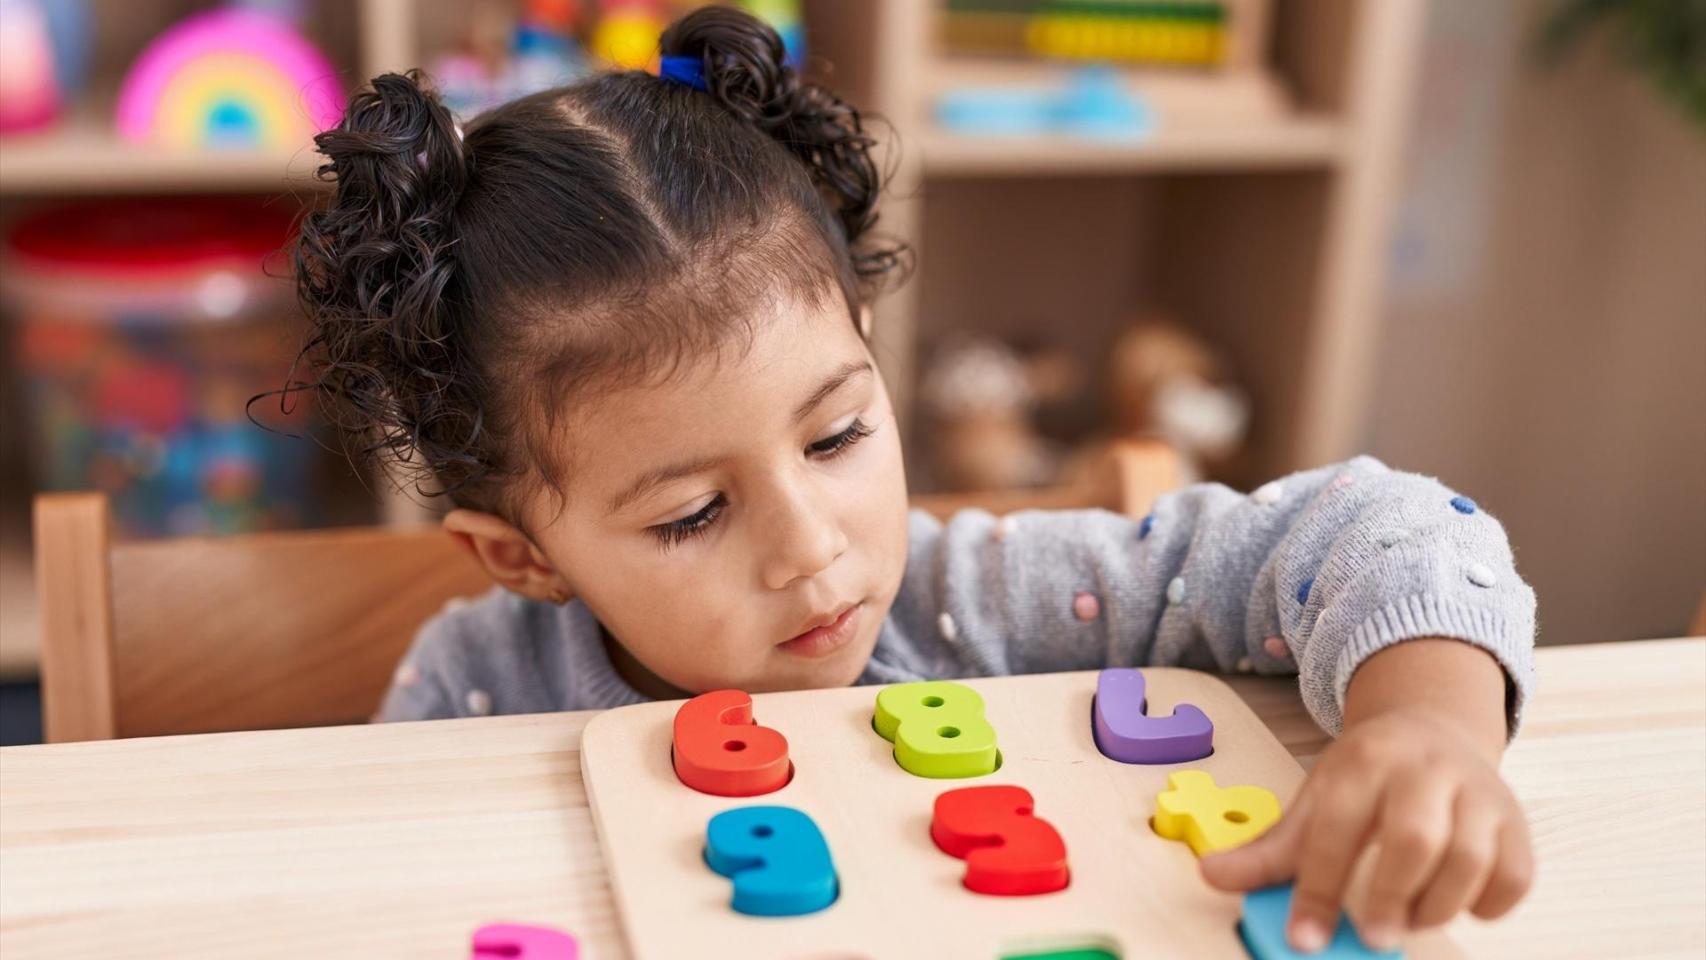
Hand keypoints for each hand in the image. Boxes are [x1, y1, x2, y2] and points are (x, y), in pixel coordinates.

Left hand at [1200, 706, 1533, 952]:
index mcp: (1362, 762)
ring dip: (1437, 905)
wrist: (1432, 728)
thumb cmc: (1367, 776)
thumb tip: (1212, 877)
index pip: (1336, 828)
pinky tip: (1459, 905)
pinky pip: (1516, 872)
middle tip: (1371, 936)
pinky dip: (1491, 902)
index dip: (1317, 887)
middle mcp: (1424, 769)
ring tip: (1407, 920)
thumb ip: (1270, 848)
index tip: (1304, 937)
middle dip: (1390, 895)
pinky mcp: (1516, 819)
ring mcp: (1477, 792)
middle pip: (1415, 836)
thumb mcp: (1314, 800)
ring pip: (1471, 857)